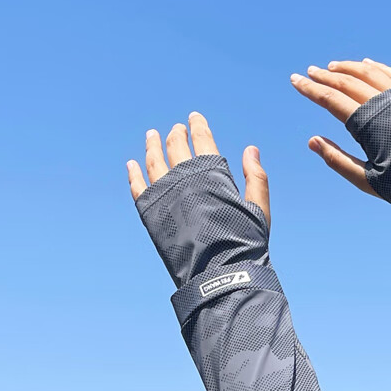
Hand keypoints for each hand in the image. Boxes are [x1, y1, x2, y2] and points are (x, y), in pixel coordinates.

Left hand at [126, 111, 270, 229]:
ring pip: (153, 160)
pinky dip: (133, 173)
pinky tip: (132, 164)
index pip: (201, 138)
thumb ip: (255, 177)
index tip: (193, 117)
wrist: (219, 273)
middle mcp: (184, 176)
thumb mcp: (259, 208)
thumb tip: (250, 148)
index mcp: (212, 172)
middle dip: (176, 134)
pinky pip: (137, 185)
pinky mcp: (149, 211)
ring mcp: (164, 192)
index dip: (197, 125)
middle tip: (175, 129)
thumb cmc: (244, 242)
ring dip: (152, 145)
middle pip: (175, 146)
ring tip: (151, 136)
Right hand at [289, 58, 390, 196]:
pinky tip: (366, 65)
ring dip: (348, 68)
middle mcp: (382, 105)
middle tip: (310, 72)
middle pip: (347, 82)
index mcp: (366, 125)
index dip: (311, 89)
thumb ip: (337, 159)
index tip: (295, 80)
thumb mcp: (364, 178)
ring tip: (333, 67)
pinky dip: (376, 68)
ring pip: (369, 73)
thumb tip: (312, 141)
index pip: (331, 99)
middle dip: (325, 76)